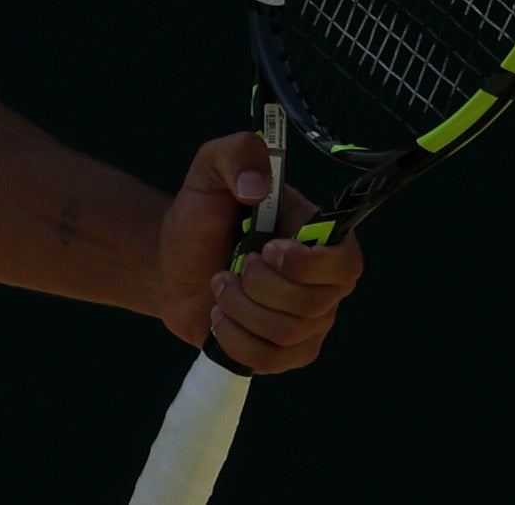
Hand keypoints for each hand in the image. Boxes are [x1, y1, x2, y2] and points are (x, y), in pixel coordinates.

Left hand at [152, 129, 364, 373]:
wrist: (170, 264)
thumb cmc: (200, 215)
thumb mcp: (210, 169)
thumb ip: (238, 154)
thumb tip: (257, 185)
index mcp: (319, 237)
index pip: (344, 262)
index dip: (308, 264)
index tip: (266, 250)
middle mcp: (324, 282)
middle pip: (312, 304)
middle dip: (258, 286)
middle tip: (232, 264)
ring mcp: (309, 321)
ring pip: (288, 333)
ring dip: (239, 309)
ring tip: (219, 285)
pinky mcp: (286, 352)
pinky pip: (271, 360)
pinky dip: (235, 339)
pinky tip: (219, 317)